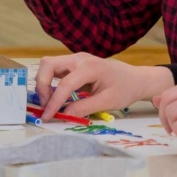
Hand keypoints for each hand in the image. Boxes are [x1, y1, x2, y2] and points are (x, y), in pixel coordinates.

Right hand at [34, 53, 174, 118]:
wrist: (135, 79)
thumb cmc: (125, 89)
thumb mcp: (107, 102)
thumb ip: (84, 107)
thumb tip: (63, 114)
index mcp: (90, 67)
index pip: (65, 84)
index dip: (54, 102)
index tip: (47, 117)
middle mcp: (80, 59)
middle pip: (48, 64)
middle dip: (41, 85)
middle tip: (47, 105)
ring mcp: (76, 59)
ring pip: (48, 65)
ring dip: (44, 83)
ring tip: (52, 102)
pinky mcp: (74, 64)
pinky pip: (55, 70)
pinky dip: (49, 82)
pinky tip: (56, 96)